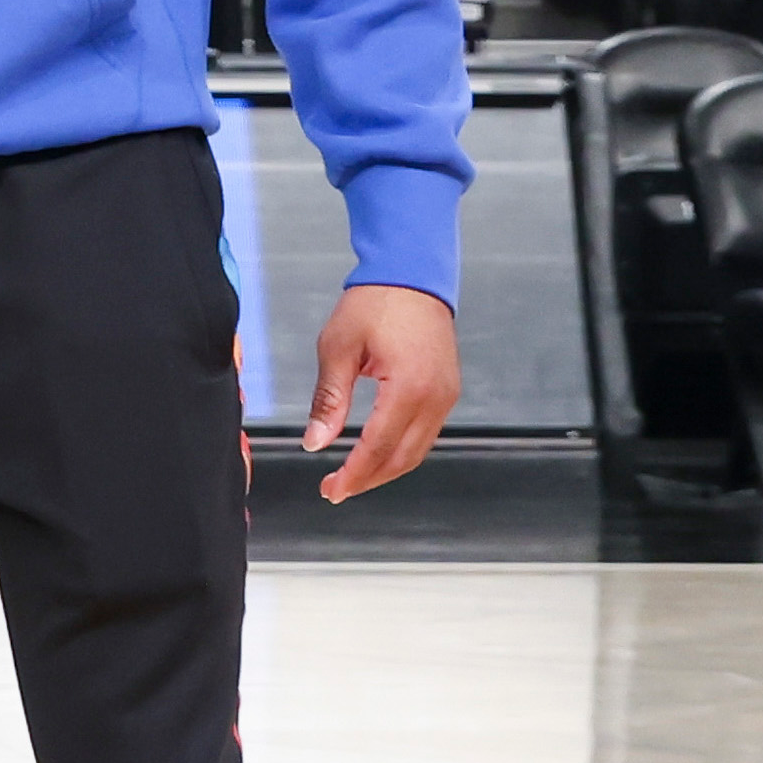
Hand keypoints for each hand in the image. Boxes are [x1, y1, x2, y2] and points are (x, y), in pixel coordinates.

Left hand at [300, 281, 460, 502]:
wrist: (411, 273)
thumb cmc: (375, 302)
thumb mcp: (338, 348)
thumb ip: (328, 399)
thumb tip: (315, 443)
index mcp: (408, 388)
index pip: (378, 447)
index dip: (354, 474)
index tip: (332, 489)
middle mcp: (435, 398)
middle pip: (402, 459)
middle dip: (369, 479)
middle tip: (337, 489)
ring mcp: (446, 396)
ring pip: (417, 451)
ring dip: (385, 469)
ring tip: (353, 477)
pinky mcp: (447, 391)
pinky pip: (426, 433)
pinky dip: (401, 449)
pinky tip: (378, 453)